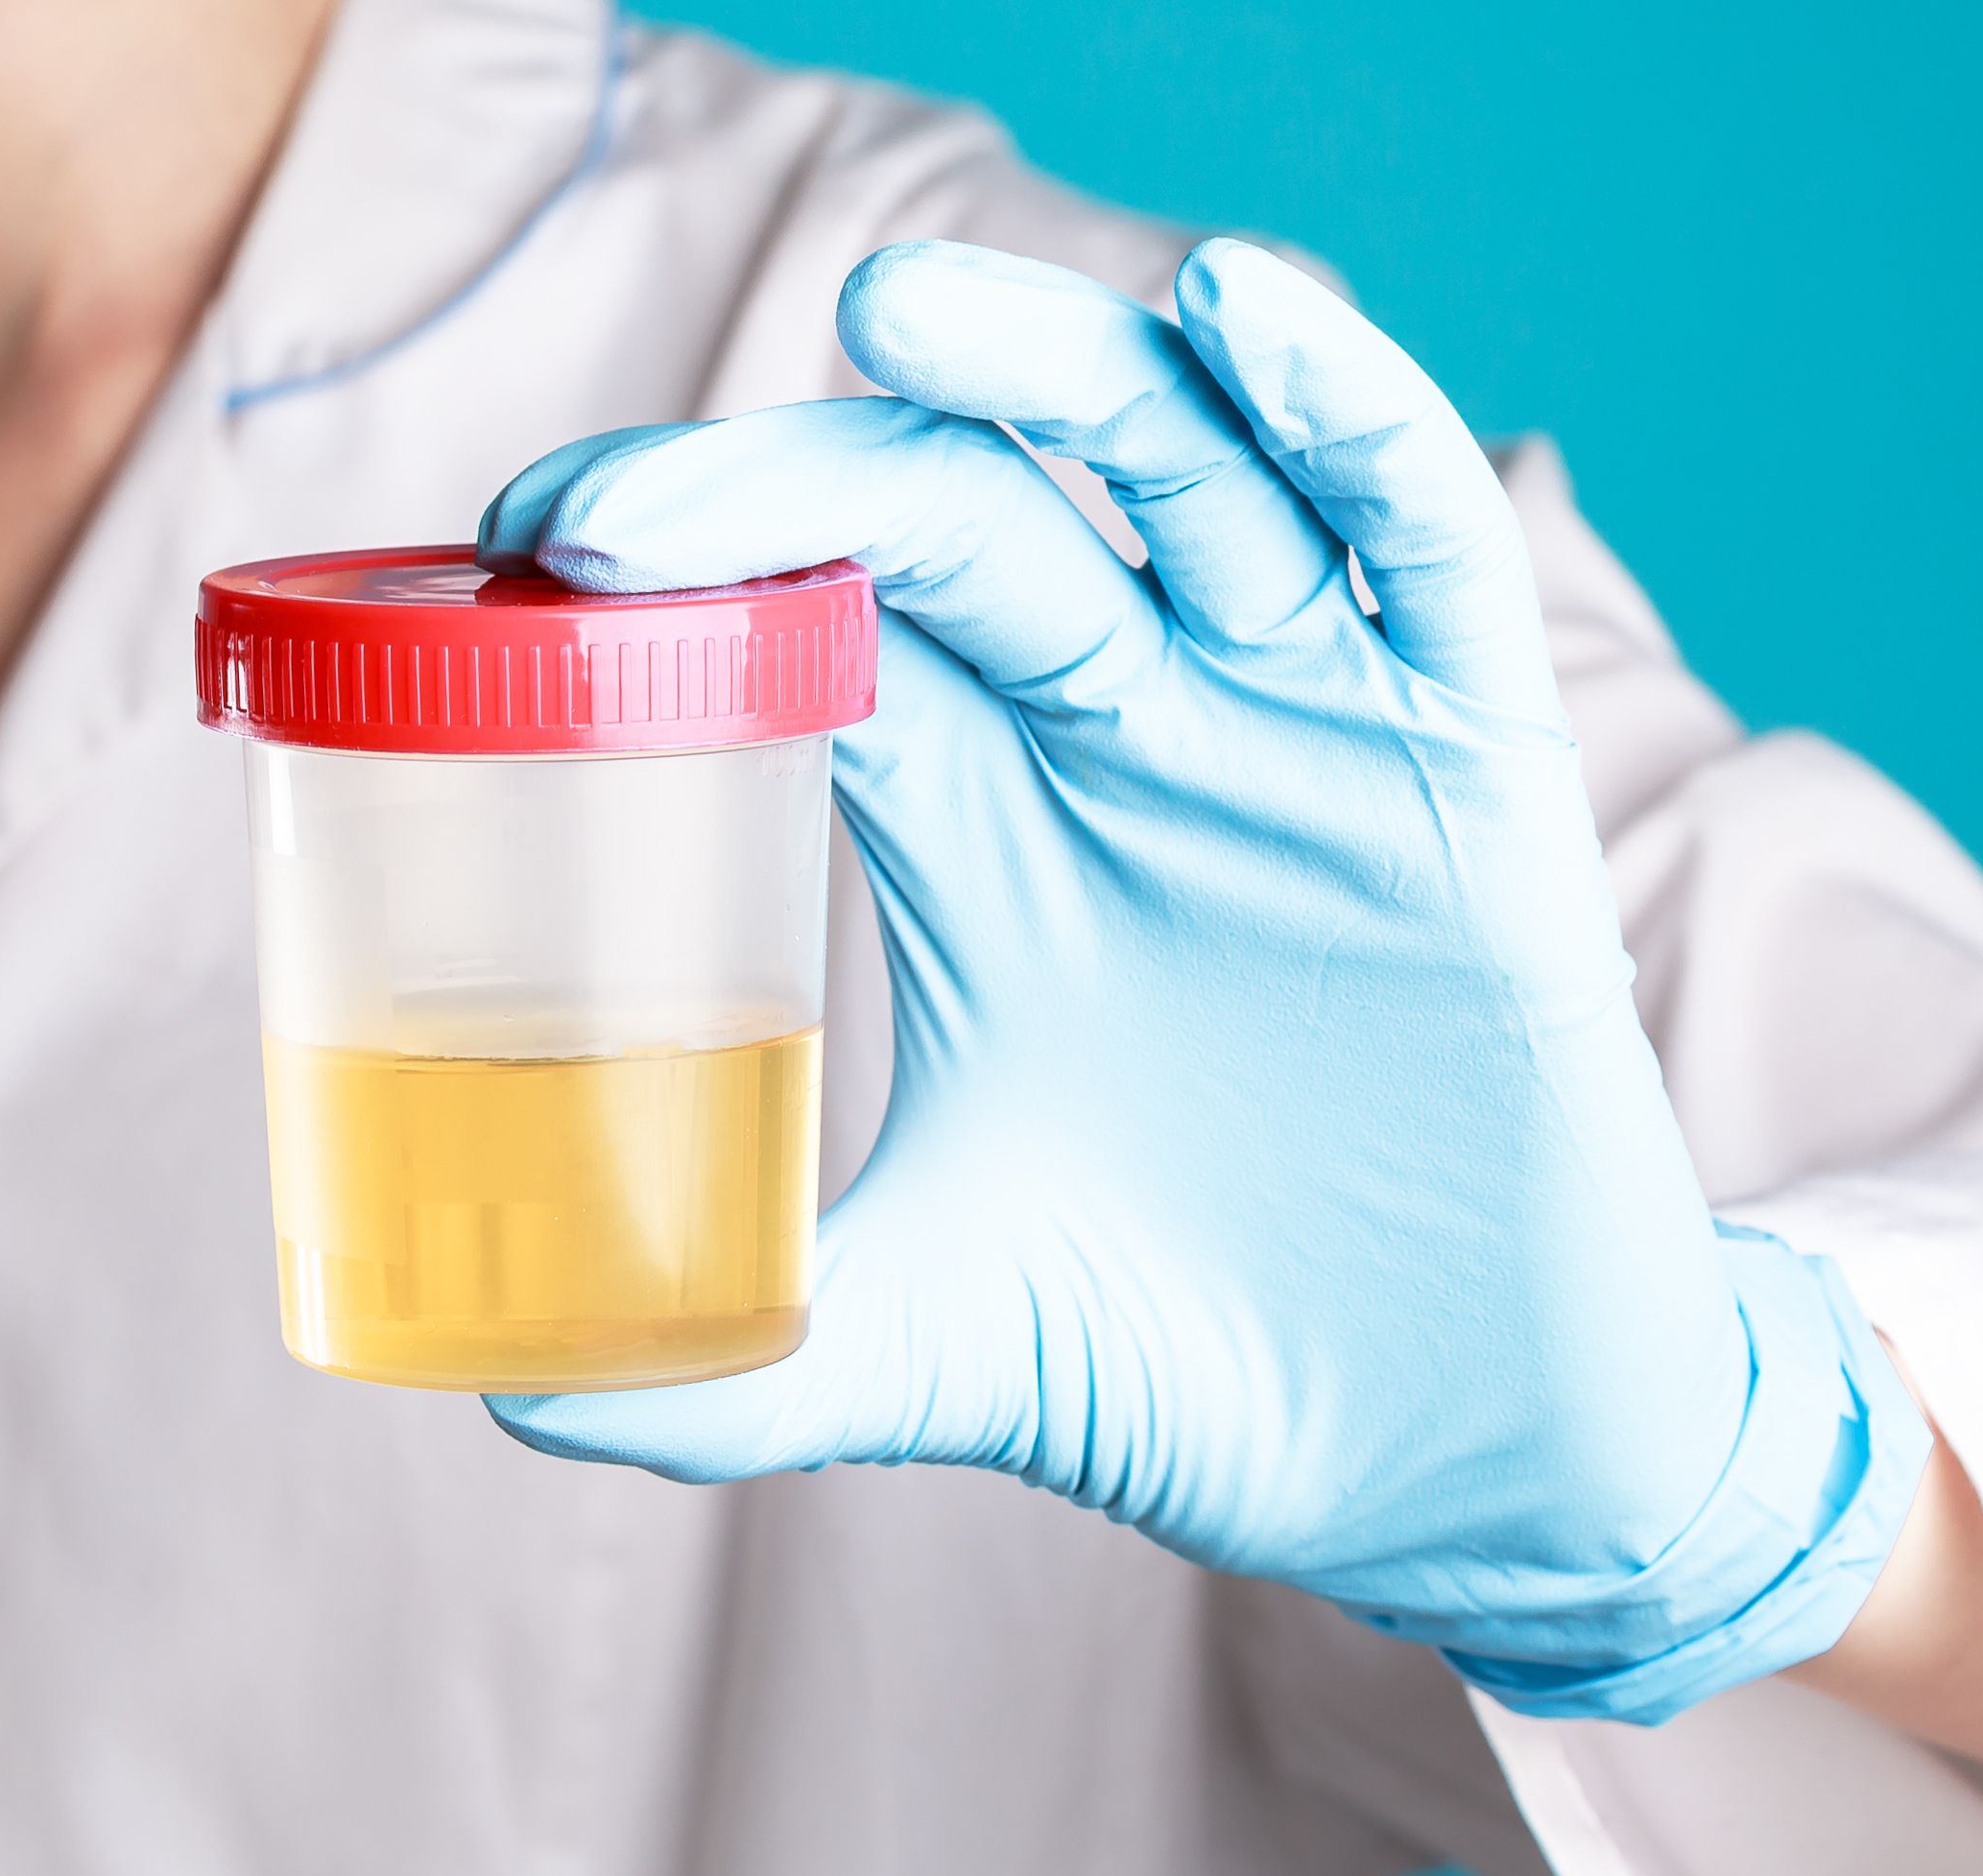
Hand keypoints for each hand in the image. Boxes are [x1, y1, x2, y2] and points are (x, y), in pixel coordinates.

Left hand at [477, 239, 1929, 1721]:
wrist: (1457, 1460)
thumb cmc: (1195, 1368)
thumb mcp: (937, 1338)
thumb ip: (741, 1362)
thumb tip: (510, 1403)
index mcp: (980, 830)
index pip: (809, 617)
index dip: (683, 559)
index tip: (527, 562)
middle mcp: (1126, 739)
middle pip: (955, 519)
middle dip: (791, 478)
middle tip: (613, 518)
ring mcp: (1301, 730)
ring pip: (1174, 474)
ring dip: (1046, 368)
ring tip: (899, 309)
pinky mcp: (1472, 765)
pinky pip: (1421, 546)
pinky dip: (1352, 416)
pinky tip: (1250, 318)